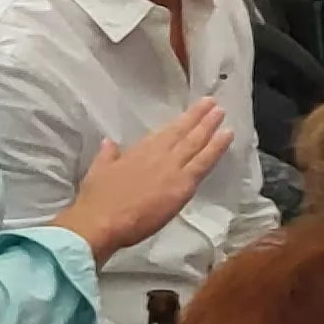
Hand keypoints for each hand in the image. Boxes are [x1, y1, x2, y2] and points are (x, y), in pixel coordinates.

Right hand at [50, 99, 229, 260]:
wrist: (102, 220)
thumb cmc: (97, 199)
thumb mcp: (98, 171)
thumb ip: (108, 156)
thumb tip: (109, 142)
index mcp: (138, 152)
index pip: (166, 132)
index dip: (183, 120)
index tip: (196, 108)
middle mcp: (158, 156)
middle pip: (184, 134)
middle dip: (200, 117)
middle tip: (213, 103)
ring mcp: (173, 170)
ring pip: (197, 145)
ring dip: (210, 128)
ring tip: (222, 114)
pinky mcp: (183, 186)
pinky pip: (204, 164)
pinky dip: (216, 149)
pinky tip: (226, 138)